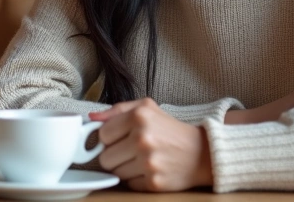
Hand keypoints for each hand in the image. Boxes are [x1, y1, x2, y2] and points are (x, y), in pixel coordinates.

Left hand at [89, 99, 211, 191]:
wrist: (202, 153)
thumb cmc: (170, 129)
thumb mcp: (147, 108)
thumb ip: (117, 110)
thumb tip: (92, 117)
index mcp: (139, 117)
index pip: (102, 134)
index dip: (109, 138)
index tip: (120, 138)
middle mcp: (143, 139)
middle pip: (105, 157)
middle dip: (114, 155)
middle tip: (130, 151)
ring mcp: (149, 162)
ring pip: (115, 173)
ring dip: (125, 168)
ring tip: (141, 160)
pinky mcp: (154, 182)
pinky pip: (129, 184)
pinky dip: (137, 179)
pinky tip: (149, 170)